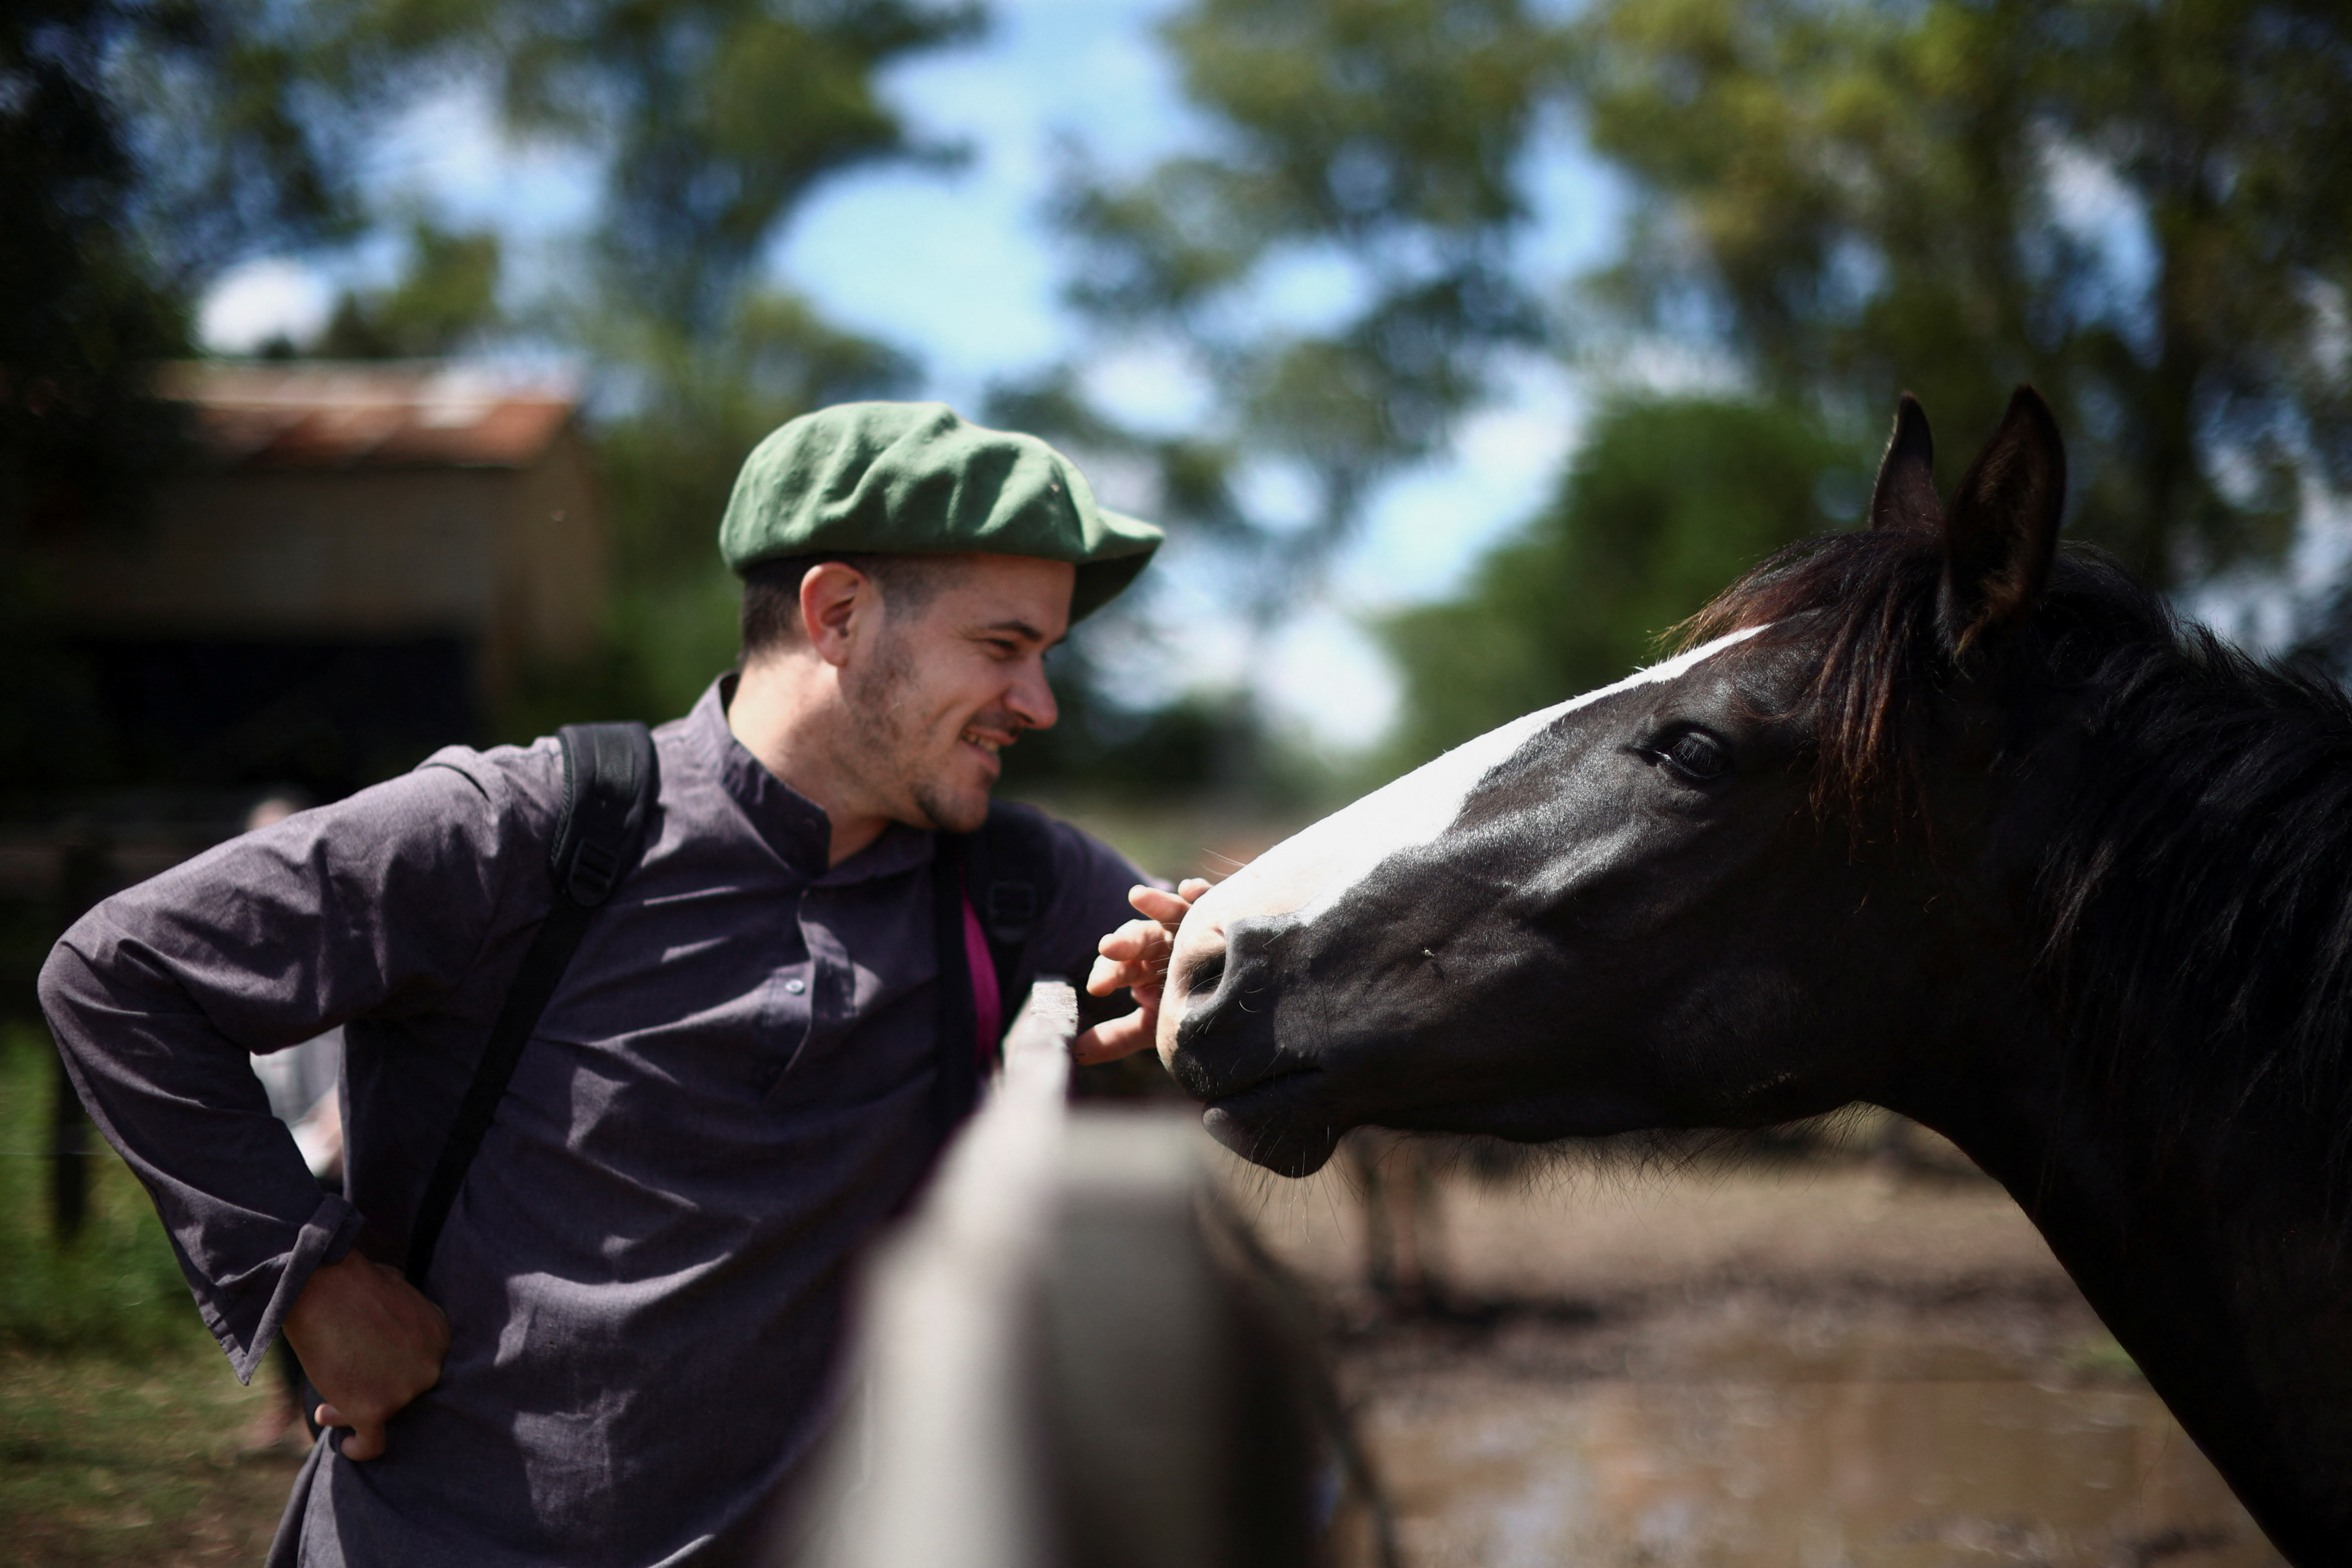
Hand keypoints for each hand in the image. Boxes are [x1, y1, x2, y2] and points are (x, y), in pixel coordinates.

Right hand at [282, 1251, 449, 1459]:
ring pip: (383, 1415)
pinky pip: (371, 1444)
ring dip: (353, 1412)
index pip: (420, 1367)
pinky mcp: (374, 1409)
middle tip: (347, 1390)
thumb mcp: (397, 1293)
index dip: (393, 1372)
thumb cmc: (351, 1282)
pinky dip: (359, 1448)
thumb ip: (404, 1321)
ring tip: (326, 1411)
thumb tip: (389, 1339)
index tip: (371, 1373)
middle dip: (374, 1391)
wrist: (320, 1286)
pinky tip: (346, 1445)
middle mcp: (430, 1366)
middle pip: (403, 1392)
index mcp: (440, 1337)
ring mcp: (405, 1390)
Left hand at [1074, 878, 1210, 1064]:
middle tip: (1107, 948)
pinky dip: (1199, 892)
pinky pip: (1210, 900)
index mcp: (1145, 968)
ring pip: (1169, 913)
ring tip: (1136, 896)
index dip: (1108, 973)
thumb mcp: (1154, 1026)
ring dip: (1155, 904)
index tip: (1097, 987)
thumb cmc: (1191, 1011)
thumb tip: (1077, 1053)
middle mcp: (1164, 944)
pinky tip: (1189, 889)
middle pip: (1140, 939)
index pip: (1121, 966)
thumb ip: (1117, 1037)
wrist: (1237, 1002)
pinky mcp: (1220, 914)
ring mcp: (1191, 925)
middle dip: (1124, 943)